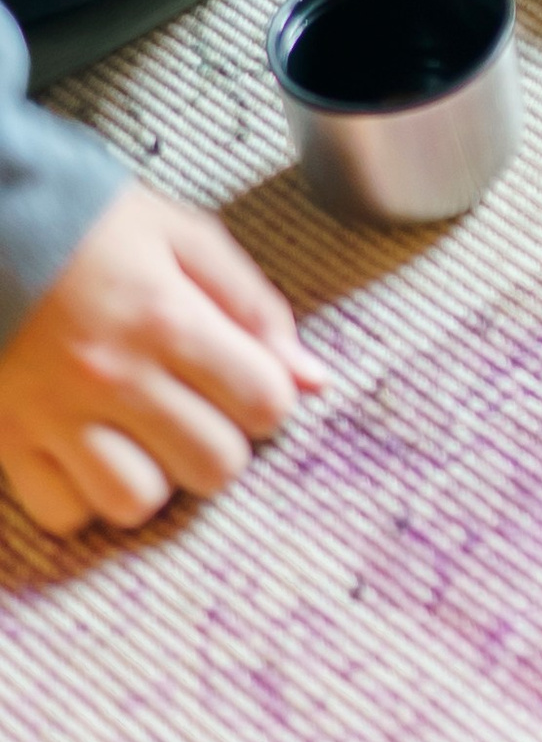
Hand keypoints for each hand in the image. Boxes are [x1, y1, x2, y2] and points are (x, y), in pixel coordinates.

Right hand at [0, 183, 320, 537]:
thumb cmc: (91, 227)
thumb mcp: (184, 236)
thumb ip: (253, 305)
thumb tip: (312, 377)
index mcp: (168, 317)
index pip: (264, 404)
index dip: (268, 397)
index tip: (246, 379)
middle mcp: (114, 376)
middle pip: (212, 467)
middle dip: (221, 442)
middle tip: (198, 408)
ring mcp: (56, 417)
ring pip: (137, 503)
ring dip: (154, 476)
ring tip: (144, 434)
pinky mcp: (9, 442)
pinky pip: (64, 514)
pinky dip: (84, 496)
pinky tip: (91, 451)